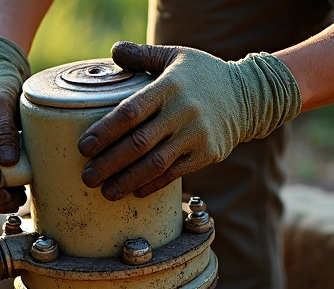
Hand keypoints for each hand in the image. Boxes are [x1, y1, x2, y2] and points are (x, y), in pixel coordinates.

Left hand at [78, 41, 301, 200]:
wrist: (248, 96)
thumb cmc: (204, 75)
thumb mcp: (175, 56)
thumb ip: (143, 54)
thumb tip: (114, 52)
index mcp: (170, 87)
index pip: (131, 112)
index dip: (105, 132)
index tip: (84, 147)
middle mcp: (182, 112)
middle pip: (139, 143)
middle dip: (110, 163)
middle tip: (88, 176)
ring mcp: (195, 136)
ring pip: (155, 164)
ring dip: (127, 180)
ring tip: (106, 192)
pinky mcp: (206, 154)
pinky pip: (174, 174)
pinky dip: (153, 184)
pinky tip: (134, 191)